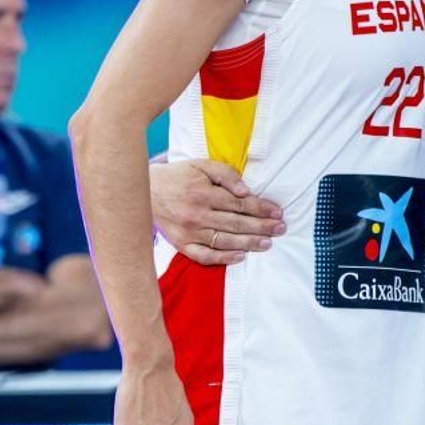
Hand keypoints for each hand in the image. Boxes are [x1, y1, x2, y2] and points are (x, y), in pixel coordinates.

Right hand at [150, 159, 283, 266]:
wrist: (143, 191)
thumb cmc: (178, 177)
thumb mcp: (201, 165)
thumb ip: (225, 174)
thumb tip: (246, 191)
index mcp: (203, 194)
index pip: (240, 204)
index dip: (261, 208)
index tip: (278, 212)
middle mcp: (197, 215)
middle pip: (236, 223)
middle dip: (262, 227)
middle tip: (280, 229)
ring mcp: (189, 232)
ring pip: (224, 241)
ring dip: (249, 243)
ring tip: (267, 243)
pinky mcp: (181, 244)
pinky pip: (204, 256)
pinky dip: (223, 259)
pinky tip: (240, 257)